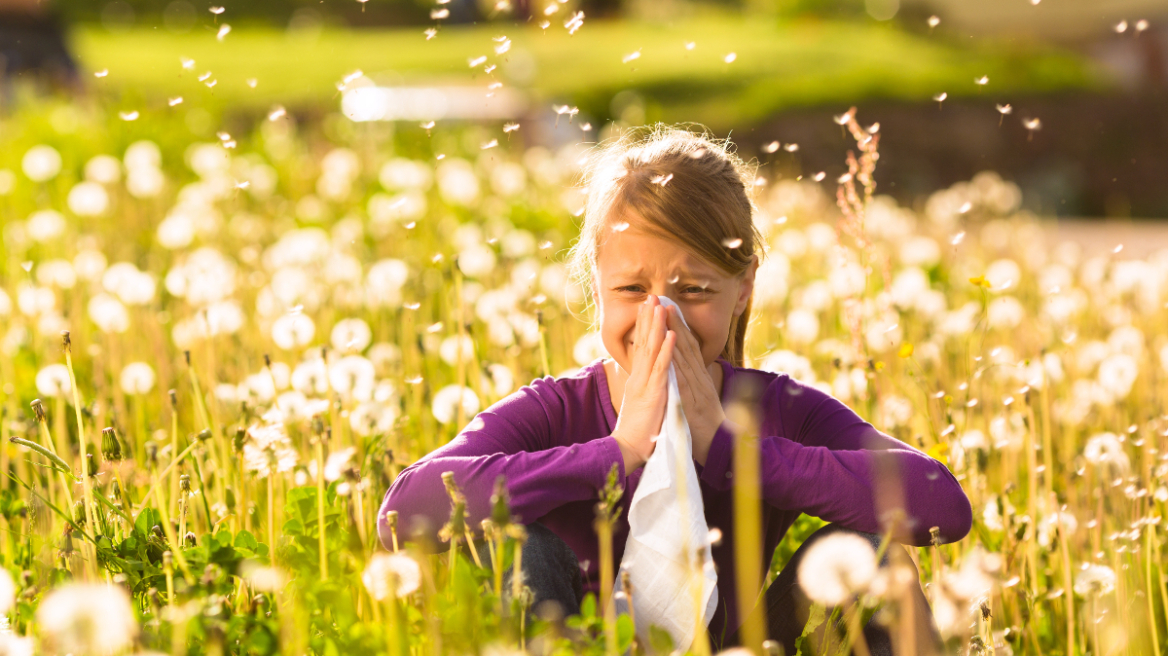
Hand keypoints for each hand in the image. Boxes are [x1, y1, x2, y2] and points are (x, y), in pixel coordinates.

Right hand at [612, 296, 676, 472]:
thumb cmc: (637, 431)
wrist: (628, 449)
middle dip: (648, 318)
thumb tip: (645, 378)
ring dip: (656, 326)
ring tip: (660, 306)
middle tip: (651, 296)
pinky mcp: (653, 393)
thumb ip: (643, 388)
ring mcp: (645, 383)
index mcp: (637, 379)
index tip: (647, 308)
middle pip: (643, 342)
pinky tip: (671, 334)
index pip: (640, 347)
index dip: (644, 326)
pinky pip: (662, 368)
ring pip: (651, 349)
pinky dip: (667, 350)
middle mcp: (639, 377)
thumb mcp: (640, 403)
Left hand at [664, 304, 725, 465]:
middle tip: (663, 299)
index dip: (678, 326)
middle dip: (674, 321)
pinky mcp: (692, 402)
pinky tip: (669, 348)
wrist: (720, 448)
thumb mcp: (700, 401)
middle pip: (686, 345)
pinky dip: (676, 362)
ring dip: (674, 333)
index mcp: (699, 378)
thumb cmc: (707, 427)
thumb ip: (694, 384)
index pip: (688, 347)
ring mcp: (697, 388)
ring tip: (664, 313)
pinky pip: (683, 379)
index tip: (667, 308)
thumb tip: (686, 372)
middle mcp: (699, 378)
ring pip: (684, 356)